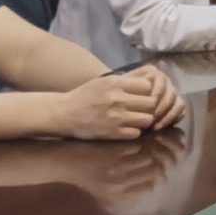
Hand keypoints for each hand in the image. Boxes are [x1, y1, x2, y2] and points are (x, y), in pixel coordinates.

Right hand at [57, 67, 183, 138]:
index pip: (147, 86)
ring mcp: (116, 117)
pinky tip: (128, 129)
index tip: (144, 95)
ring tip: (137, 120)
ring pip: (147, 120)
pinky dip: (134, 132)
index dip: (149, 91)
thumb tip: (148, 81)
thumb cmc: (85, 95)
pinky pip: (136, 133)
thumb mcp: (104, 81)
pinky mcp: (113, 133)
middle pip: (151, 103)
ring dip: (144, 121)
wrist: (64, 113)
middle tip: (144, 109)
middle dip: (149, 107)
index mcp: (116, 83)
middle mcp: (118, 99)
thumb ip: (125, 81)